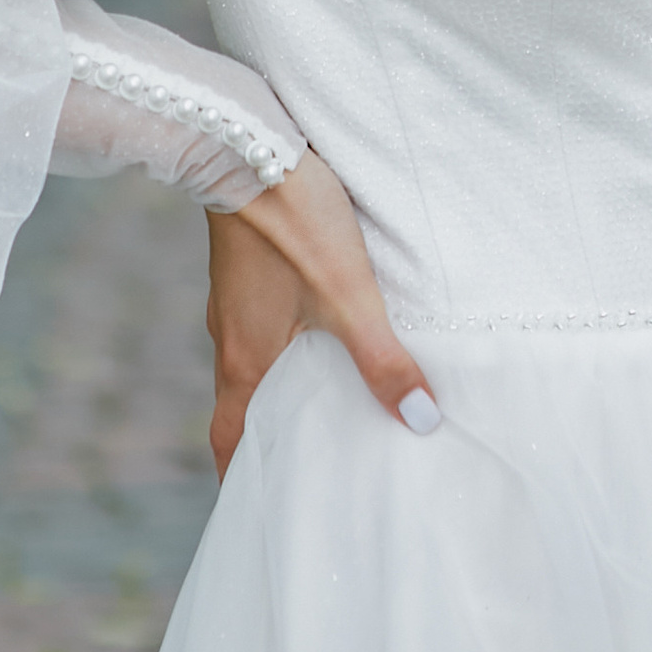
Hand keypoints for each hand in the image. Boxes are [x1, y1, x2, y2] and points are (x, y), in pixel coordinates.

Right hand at [202, 149, 437, 480]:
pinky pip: (260, 324)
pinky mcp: (245, 267)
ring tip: (325, 408)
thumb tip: (420, 423)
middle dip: (270, 441)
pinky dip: (284, 346)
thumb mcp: (350, 295)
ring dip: (281, 390)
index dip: (243, 479)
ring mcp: (235, 301)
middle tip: (306, 468)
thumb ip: (383, 360)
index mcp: (246, 359)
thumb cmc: (294, 222)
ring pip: (254, 363)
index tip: (260, 511)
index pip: (232, 440)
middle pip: (242, 407)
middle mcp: (231, 337)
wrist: (246, 141)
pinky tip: (319, 335)